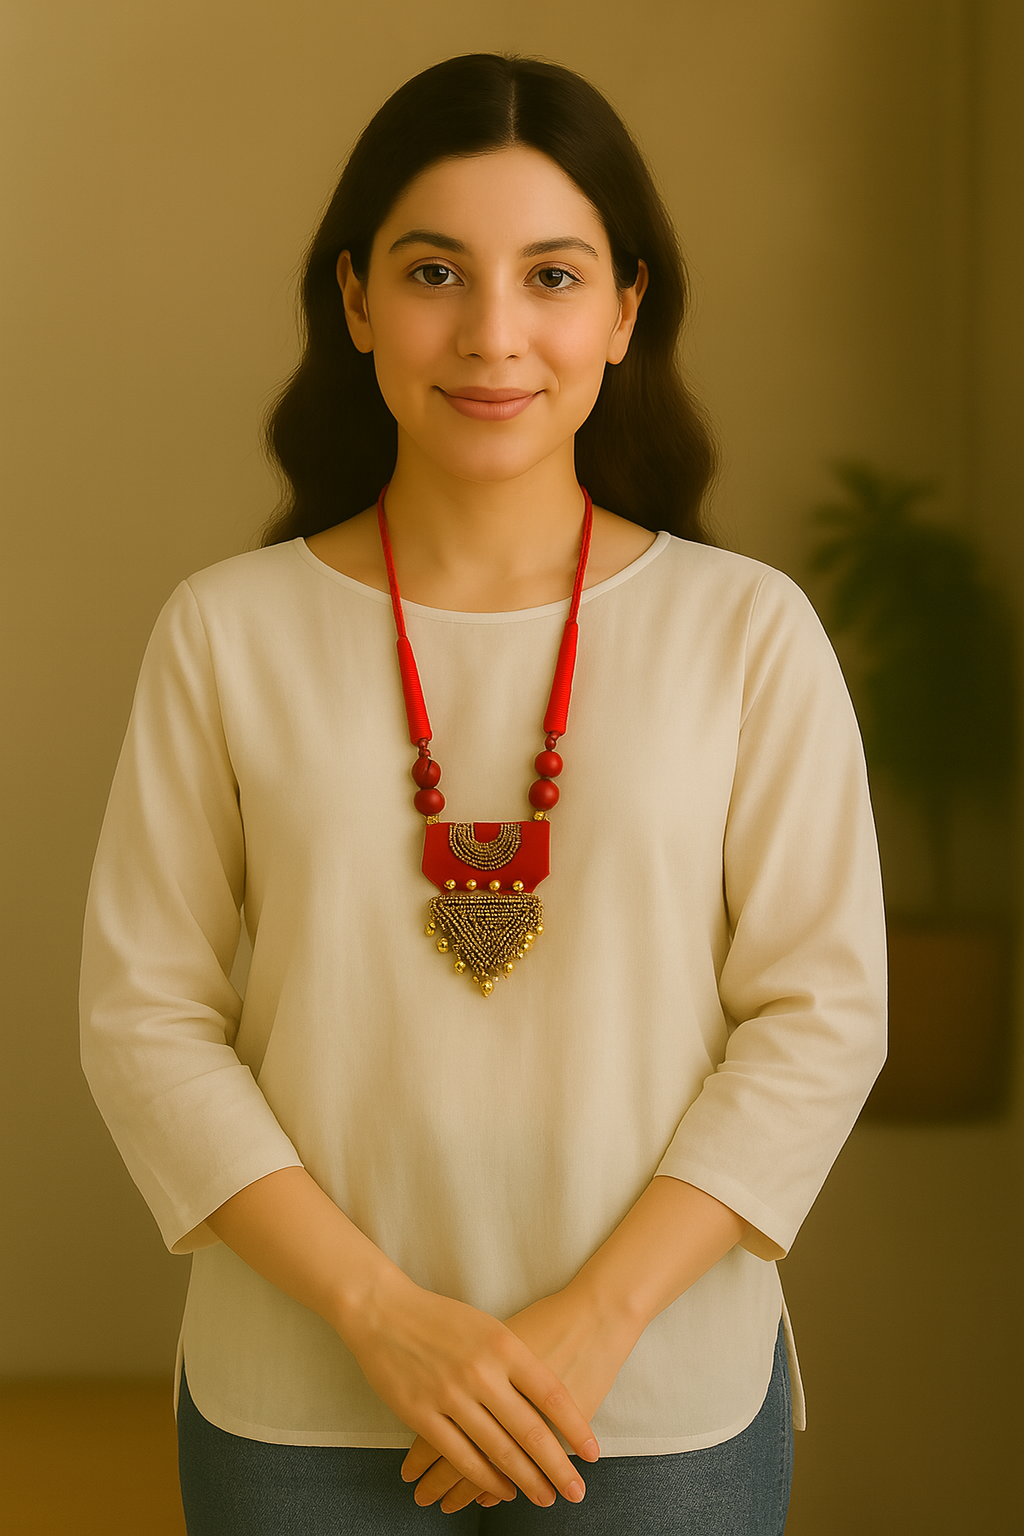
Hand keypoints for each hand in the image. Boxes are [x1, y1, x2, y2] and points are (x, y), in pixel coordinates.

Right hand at [340, 1273, 599, 1507]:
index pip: (551, 1396)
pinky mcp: (421, 1415)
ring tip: (544, 1496)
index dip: (575, 1429)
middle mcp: (481, 1371)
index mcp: (504, 1345)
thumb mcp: (490, 1329)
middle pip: (529, 1431)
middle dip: (557, 1467)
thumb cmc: (444, 1318)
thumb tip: (551, 1402)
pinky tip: (500, 1491)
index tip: (593, 1454)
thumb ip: (518, 1363)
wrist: (384, 1310)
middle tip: (574, 1491)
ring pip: (497, 1450)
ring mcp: (450, 1394)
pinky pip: (461, 1457)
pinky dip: (483, 1480)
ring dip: (524, 1480)